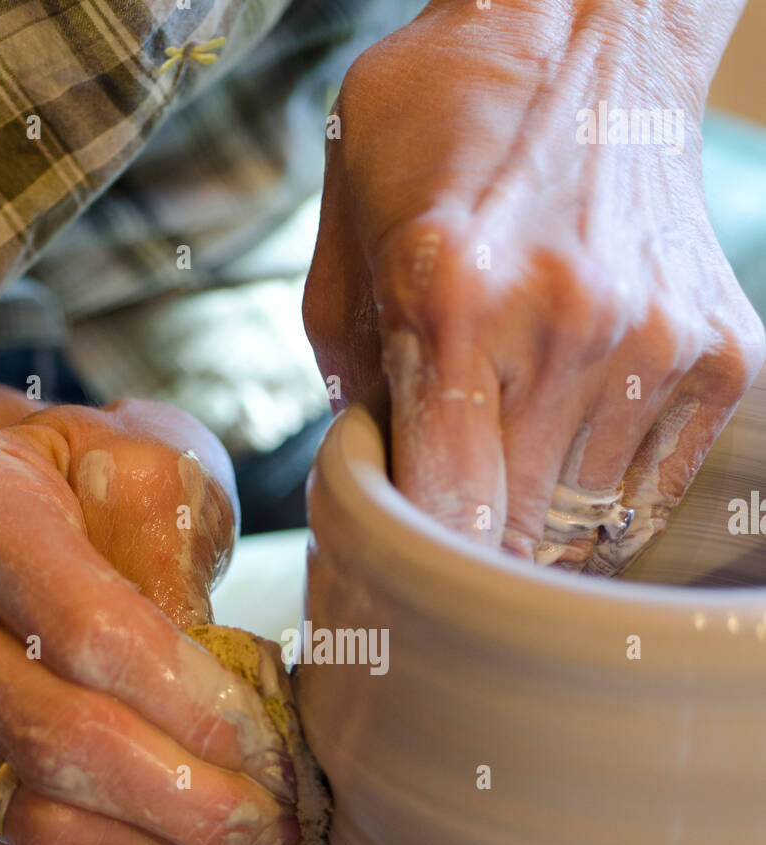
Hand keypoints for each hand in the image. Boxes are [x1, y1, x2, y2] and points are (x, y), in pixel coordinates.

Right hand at [0, 390, 297, 844]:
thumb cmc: (81, 476)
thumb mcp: (149, 475)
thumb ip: (180, 573)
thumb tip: (224, 709)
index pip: (90, 633)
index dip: (194, 704)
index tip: (271, 740)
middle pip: (59, 741)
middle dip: (190, 797)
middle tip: (277, 811)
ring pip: (33, 816)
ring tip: (240, 831)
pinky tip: (177, 834)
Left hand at [303, 0, 764, 570]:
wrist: (590, 35)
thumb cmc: (448, 126)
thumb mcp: (347, 228)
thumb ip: (349, 375)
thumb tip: (377, 483)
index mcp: (454, 298)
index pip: (449, 516)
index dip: (422, 563)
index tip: (405, 567)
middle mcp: (569, 327)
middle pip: (519, 537)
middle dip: (475, 542)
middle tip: (453, 503)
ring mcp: (659, 343)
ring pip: (586, 523)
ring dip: (540, 511)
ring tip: (514, 439)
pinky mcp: (722, 354)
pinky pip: (652, 494)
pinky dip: (605, 490)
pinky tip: (573, 427)